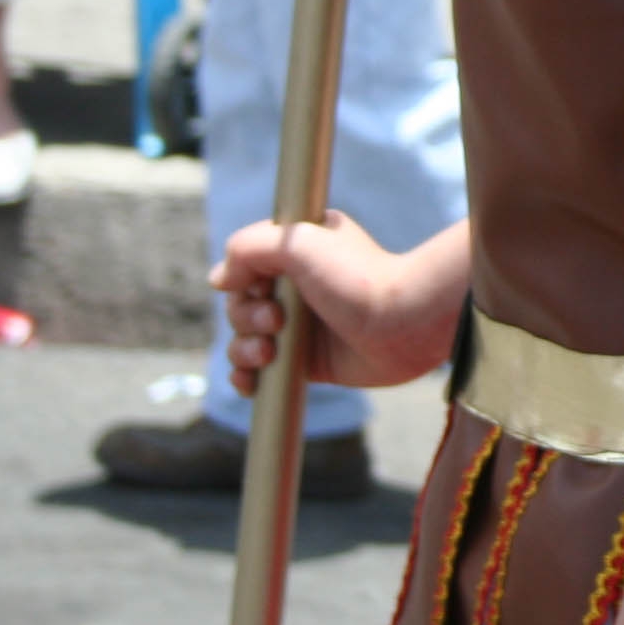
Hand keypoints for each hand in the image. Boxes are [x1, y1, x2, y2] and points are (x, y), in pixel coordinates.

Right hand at [213, 211, 456, 392]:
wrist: (403, 323)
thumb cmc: (358, 277)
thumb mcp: (299, 242)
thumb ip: (249, 248)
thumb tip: (220, 279)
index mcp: (299, 250)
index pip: (245, 264)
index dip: (242, 279)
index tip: (260, 285)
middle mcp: (298, 285)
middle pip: (239, 304)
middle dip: (245, 317)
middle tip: (276, 321)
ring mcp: (301, 325)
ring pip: (244, 339)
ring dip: (243, 349)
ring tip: (269, 351)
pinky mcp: (307, 361)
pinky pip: (260, 372)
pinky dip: (246, 378)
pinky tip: (249, 382)